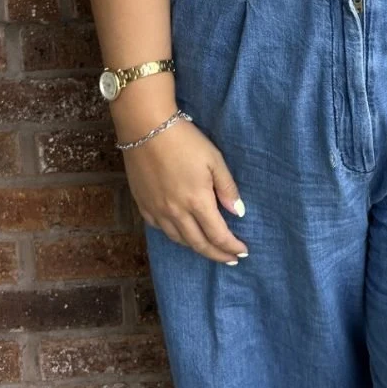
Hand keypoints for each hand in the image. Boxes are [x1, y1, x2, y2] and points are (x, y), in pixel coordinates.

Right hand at [124, 116, 248, 264]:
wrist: (145, 128)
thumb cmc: (185, 140)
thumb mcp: (214, 159)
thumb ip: (227, 188)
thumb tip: (239, 212)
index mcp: (197, 202)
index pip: (218, 235)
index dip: (232, 247)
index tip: (243, 252)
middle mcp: (176, 213)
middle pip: (199, 244)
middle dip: (217, 254)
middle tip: (231, 259)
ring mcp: (157, 211)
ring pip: (179, 240)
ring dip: (197, 247)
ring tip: (209, 249)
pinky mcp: (143, 205)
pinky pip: (161, 229)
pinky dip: (176, 236)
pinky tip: (182, 233)